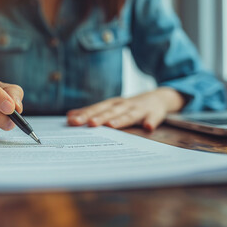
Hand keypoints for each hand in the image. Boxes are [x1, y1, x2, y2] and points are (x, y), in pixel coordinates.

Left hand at [67, 88, 185, 130]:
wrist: (157, 98)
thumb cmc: (128, 106)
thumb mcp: (110, 107)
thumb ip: (91, 112)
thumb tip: (69, 116)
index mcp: (111, 104)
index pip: (95, 109)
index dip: (84, 114)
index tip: (71, 120)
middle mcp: (123, 105)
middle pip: (109, 111)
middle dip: (98, 117)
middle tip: (87, 123)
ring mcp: (138, 109)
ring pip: (128, 115)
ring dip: (120, 120)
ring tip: (111, 125)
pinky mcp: (153, 114)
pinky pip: (152, 118)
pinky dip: (150, 122)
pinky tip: (147, 127)